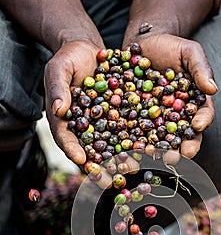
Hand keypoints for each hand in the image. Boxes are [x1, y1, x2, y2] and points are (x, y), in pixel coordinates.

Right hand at [44, 39, 139, 187]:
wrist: (89, 51)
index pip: (65, 139)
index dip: (72, 150)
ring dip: (121, 162)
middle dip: (100, 168)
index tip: (81, 161)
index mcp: (64, 121)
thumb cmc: (69, 59)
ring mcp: (101, 126)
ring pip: (111, 147)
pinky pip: (128, 132)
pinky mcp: (119, 119)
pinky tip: (148, 152)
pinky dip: (137, 143)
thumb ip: (58, 88)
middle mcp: (83, 129)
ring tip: (132, 172)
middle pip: (90, 152)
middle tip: (109, 183)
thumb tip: (57, 108)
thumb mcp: (59, 69)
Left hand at [133, 34, 217, 163]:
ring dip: (161, 151)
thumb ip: (201, 68)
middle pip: (185, 135)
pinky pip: (140, 134)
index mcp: (195, 102)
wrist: (143, 45)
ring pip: (163, 140)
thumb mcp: (189, 52)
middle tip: (180, 156)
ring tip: (157, 157)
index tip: (198, 126)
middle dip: (184, 147)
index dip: (202, 121)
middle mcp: (179, 116)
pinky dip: (137, 143)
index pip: (203, 114)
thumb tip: (212, 88)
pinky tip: (134, 150)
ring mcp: (159, 120)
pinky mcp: (139, 121)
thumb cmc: (170, 47)